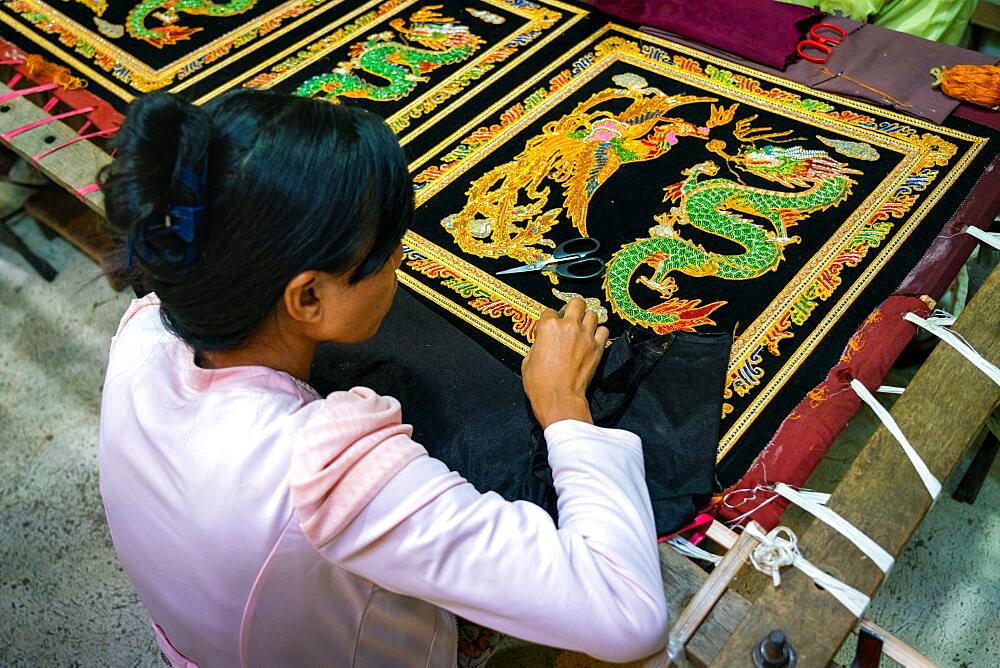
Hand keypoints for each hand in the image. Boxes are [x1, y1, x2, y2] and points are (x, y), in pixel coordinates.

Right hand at [522, 297, 608, 427]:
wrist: (559, 398)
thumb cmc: (540, 383)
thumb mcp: (528, 359)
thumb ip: (537, 344)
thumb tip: (542, 342)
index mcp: (548, 326)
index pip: (549, 311)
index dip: (549, 319)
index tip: (550, 326)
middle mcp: (569, 326)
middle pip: (576, 303)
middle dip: (573, 307)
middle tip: (571, 315)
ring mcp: (585, 336)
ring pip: (592, 314)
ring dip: (587, 319)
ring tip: (583, 327)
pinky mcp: (597, 348)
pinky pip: (604, 331)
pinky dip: (599, 333)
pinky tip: (593, 339)